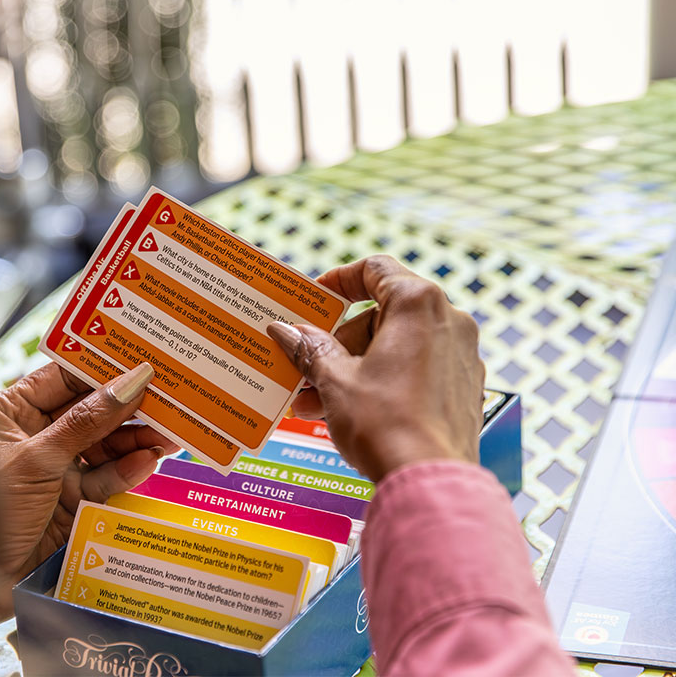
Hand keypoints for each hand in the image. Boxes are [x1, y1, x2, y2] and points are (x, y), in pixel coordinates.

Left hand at [0, 362, 177, 585]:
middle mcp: (34, 434)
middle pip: (90, 411)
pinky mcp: (71, 499)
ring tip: (169, 435)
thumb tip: (130, 382)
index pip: (64, 377)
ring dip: (136, 440)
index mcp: (11, 411)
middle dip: (128, 407)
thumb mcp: (38, 459)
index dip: (103, 368)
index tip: (143, 360)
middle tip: (169, 399)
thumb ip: (87, 422)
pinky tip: (148, 461)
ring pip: (104, 445)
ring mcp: (55, 467)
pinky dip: (127, 470)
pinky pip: (105, 477)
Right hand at [267, 255, 484, 481]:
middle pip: (383, 313)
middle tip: (306, 366)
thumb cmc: (384, 424)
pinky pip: (416, 369)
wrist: (429, 481)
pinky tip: (349, 410)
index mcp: (419, 304)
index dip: (339, 280)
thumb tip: (286, 331)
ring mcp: (462, 355)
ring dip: (354, 366)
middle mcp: (449, 321)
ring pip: (398, 345)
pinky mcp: (465, 388)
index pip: (375, 270)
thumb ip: (310, 348)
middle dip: (339, 341)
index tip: (315, 299)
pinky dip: (383, 380)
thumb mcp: (335, 380)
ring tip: (315, 399)